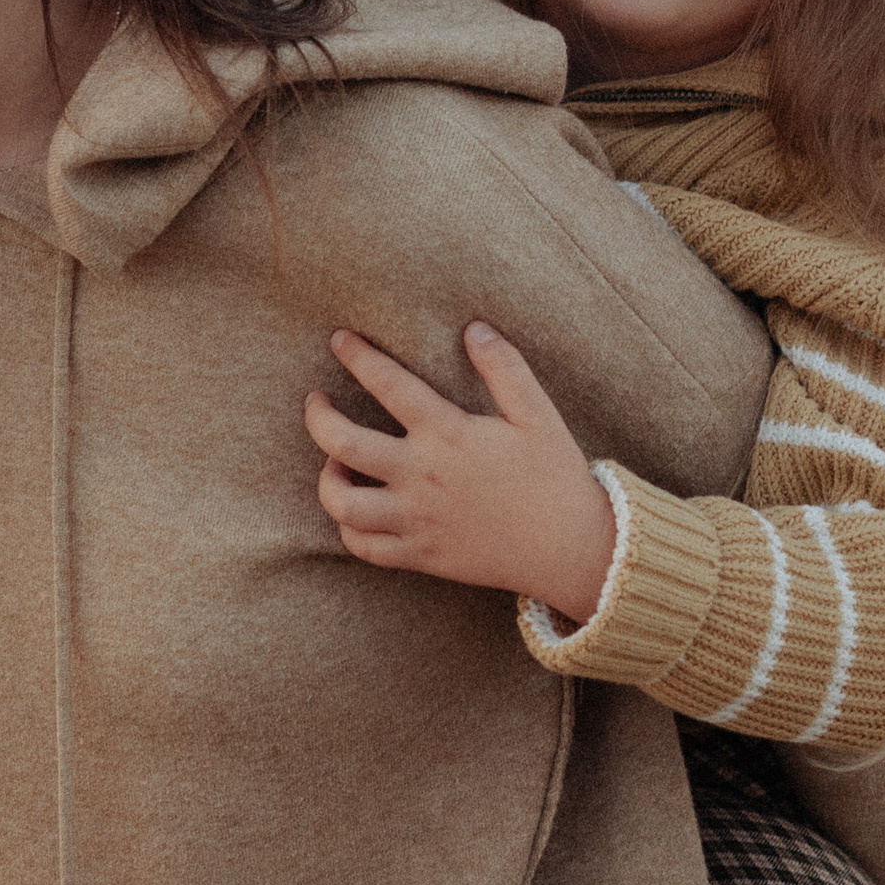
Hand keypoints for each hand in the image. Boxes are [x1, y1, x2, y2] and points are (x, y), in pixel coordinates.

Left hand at [305, 324, 618, 620]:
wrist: (569, 550)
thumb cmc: (555, 477)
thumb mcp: (537, 415)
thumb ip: (505, 368)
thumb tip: (474, 328)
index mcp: (448, 434)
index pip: (387, 384)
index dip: (358, 356)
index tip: (340, 339)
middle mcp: (422, 476)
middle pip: (342, 443)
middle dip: (318, 417)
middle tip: (315, 402)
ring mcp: (416, 520)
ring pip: (342, 503)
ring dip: (326, 480)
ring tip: (333, 463)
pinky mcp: (420, 555)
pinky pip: (363, 546)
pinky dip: (348, 528)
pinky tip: (355, 509)